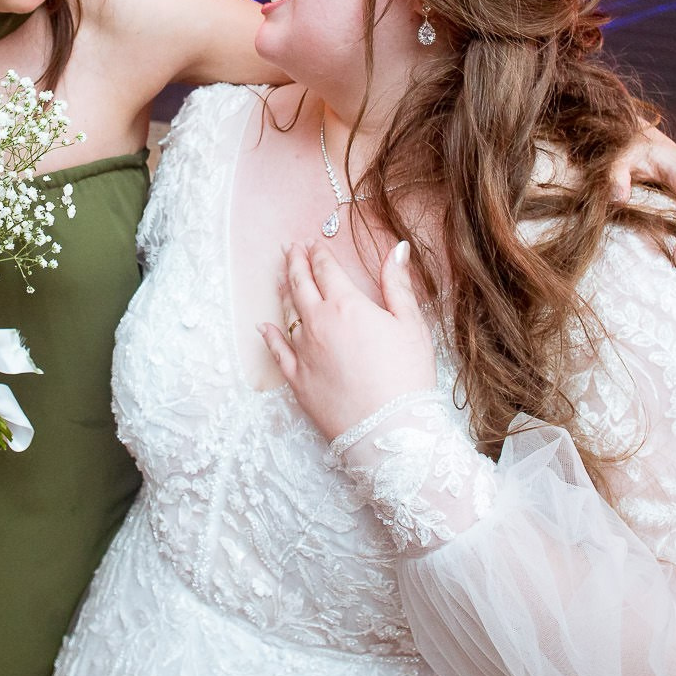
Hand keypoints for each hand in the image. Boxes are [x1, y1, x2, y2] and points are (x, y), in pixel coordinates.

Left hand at [260, 240, 436, 443]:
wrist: (390, 431)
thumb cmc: (407, 377)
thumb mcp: (411, 324)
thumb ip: (398, 284)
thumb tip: (396, 249)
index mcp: (346, 305)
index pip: (327, 270)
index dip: (319, 254)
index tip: (313, 243)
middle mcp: (318, 323)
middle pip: (300, 285)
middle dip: (295, 263)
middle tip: (290, 249)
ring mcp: (303, 352)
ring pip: (287, 314)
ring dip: (283, 292)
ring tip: (280, 278)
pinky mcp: (297, 380)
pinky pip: (277, 352)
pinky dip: (269, 336)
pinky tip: (264, 327)